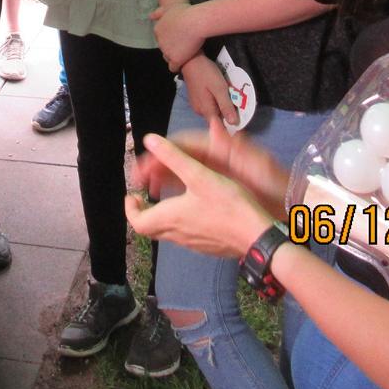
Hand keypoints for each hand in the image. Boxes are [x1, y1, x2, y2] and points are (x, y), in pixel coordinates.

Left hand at [125, 122, 270, 259]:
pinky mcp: (208, 247)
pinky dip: (180, 224)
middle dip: (144, 213)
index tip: (134, 196)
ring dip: (162, 217)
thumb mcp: (198, 175)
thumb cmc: (227, 205)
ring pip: (168, 233)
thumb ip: (172, 157)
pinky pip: (186, 237)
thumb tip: (149, 140)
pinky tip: (194, 212)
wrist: (256, 236)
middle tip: (146, 198)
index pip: (138, 222)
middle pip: (151, 230)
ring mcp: (193, 244)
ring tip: (169, 201)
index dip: (131, 209)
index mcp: (170, 218)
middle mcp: (178, 234)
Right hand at [131, 114, 287, 208]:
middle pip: (180, 159)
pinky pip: (188, 191)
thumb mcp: (257, 164)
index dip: (167, 147)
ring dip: (162, 179)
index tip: (148, 151)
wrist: (290, 207)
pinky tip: (163, 202)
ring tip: (145, 189)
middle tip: (138, 175)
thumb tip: (214, 124)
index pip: (188, 144)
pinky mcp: (214, 194)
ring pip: (181, 175)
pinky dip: (174, 193)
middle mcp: (215, 161)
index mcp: (222, 151)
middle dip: (158, 164)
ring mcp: (214, 178)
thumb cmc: (274, 184)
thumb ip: (235, 146)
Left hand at [150, 3, 206, 71]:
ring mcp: (166, 51)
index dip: (170, 39)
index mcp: (158, 29)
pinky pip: (173, 67)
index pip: (161, 38)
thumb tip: (150, 17)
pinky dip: (177, 66)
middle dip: (172, 48)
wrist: (196, 22)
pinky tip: (184, 62)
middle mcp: (159, 41)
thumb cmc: (186, 12)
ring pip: (168, 58)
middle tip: (185, 44)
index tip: (180, 37)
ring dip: (175, 56)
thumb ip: (159, 12)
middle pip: (164, 48)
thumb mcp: (170, 8)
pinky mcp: (175, 59)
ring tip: (186, 53)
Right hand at [179, 54, 237, 127]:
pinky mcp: (196, 99)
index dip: (231, 124)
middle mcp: (200, 112)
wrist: (190, 61)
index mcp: (206, 111)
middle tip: (236, 101)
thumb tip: (234, 123)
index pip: (221, 126)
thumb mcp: (220, 88)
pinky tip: (219, 93)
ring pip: (214, 111)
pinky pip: (209, 105)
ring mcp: (197, 106)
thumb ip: (226, 106)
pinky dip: (216, 101)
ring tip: (228, 95)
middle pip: (218, 119)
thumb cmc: (206, 73)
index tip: (240, 118)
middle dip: (228, 112)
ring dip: (222, 106)